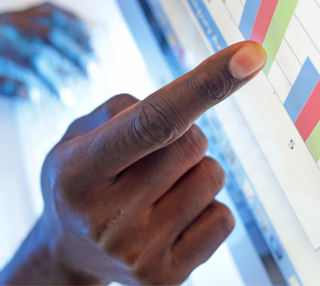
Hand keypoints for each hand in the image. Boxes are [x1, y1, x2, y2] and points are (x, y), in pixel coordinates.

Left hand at [0, 2, 90, 96]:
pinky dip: (68, 17)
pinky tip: (81, 28)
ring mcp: (15, 14)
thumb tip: (32, 95)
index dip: (55, 79)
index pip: (36, 60)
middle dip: (77, 54)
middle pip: (52, 35)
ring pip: (54, 19)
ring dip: (77, 35)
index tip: (68, 97)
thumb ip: (2, 88)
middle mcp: (9, 23)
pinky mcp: (18, 12)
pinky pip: (48, 9)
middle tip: (95, 72)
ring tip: (94, 52)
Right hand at [0, 41, 266, 284]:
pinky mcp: (167, 277)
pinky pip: (224, 218)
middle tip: (151, 155)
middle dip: (183, 134)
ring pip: (212, 176)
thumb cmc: (81, 180)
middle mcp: (107, 218)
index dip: (205, 85)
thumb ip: (124, 109)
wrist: (69, 253)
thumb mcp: (77, 136)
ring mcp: (138, 253)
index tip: (250, 56)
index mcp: (79, 172)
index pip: (153, 122)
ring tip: (157, 188)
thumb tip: (189, 103)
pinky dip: (205, 207)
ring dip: (194, 170)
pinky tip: (171, 217)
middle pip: (193, 142)